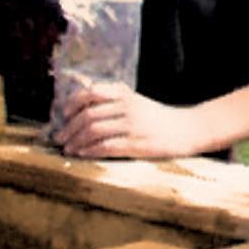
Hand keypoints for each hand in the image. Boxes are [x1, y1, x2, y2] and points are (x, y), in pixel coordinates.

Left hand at [50, 83, 212, 159]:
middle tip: (59, 138)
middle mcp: (127, 107)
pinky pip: (106, 147)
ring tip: (68, 149)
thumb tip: (83, 99)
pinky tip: (83, 155)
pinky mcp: (137, 144)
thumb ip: (114, 99)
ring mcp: (132, 126)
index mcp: (126, 95)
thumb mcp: (137, 101)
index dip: (72, 104)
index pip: (91, 93)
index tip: (64, 114)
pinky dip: (90, 151)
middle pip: (88, 115)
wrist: (189, 129)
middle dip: (69, 128)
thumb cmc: (159, 118)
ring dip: (76, 142)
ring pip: (94, 131)